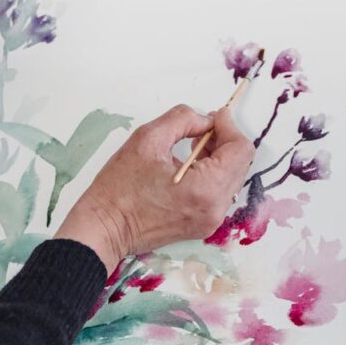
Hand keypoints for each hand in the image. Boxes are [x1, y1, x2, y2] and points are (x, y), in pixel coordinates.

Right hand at [55, 104, 254, 272]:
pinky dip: (212, 176)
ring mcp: (210, 221)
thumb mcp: (147, 139)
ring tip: (192, 148)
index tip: (213, 117)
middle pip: (240, 165)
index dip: (229, 127)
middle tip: (202, 129)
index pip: (240, 151)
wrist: (104, 227)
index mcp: (206, 188)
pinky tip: (190, 167)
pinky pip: (219, 194)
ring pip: (231, 179)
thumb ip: (183, 120)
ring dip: (219, 158)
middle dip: (225, 142)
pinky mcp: (201, 226)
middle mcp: (214, 209)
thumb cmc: (119, 187)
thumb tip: (206, 121)